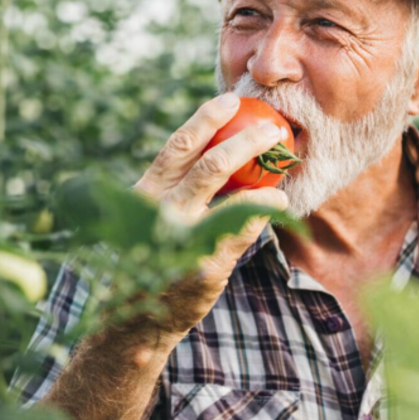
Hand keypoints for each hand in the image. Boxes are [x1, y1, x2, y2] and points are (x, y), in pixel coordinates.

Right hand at [131, 93, 289, 338]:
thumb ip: (174, 188)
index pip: (176, 147)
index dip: (204, 119)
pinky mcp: (206, 265)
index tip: (229, 100)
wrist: (136, 319)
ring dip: (262, 174)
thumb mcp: (150, 217)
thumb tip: (216, 150)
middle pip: (208, 164)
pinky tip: (278, 200)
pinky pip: (242, 228)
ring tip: (282, 162)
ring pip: (231, 194)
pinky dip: (262, 209)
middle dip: (245, 140)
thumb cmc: (148, 259)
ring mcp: (184, 240)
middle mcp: (161, 212)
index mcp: (145, 193)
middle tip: (270, 127)